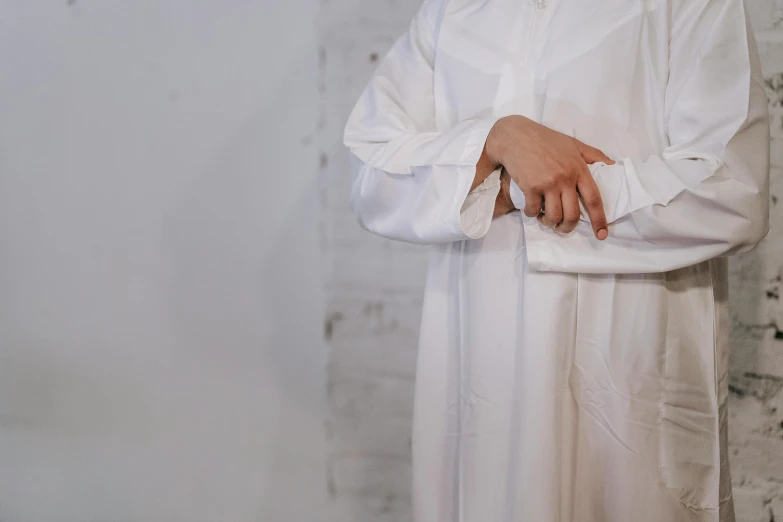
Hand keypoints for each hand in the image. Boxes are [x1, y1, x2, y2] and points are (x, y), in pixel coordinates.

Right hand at [485, 115, 614, 239]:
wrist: (516, 135)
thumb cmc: (546, 139)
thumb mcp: (574, 144)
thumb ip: (594, 155)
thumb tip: (613, 165)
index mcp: (579, 169)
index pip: (593, 199)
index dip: (599, 219)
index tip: (601, 235)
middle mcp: (566, 178)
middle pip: (572, 215)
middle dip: (567, 227)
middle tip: (562, 228)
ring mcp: (548, 183)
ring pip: (553, 216)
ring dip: (548, 222)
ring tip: (544, 218)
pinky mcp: (530, 187)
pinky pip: (533, 210)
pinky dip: (531, 214)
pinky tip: (530, 209)